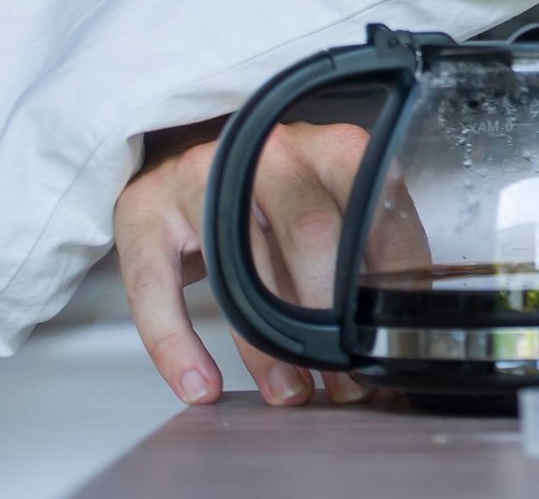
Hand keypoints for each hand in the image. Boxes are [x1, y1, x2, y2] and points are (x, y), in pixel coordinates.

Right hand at [113, 120, 422, 406]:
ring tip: (287, 390)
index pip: (375, 214)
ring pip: (241, 267)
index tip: (386, 339)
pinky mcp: (146, 208)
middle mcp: (272, 153)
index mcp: (333, 149)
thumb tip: (392, 324)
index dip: (384, 285)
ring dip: (266, 346)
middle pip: (313, 234)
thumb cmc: (268, 195)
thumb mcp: (327, 202)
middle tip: (339, 377)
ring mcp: (204, 175)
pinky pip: (158, 286)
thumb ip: (360, 248)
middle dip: (328, 318)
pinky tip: (199, 382)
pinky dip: (177, 344)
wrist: (184, 162)